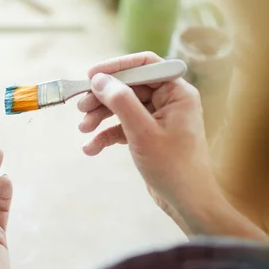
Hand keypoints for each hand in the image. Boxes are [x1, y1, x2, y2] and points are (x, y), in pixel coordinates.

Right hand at [77, 52, 266, 239]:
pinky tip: (91, 148)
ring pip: (122, 107)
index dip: (116, 67)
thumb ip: (121, 102)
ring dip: (101, 117)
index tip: (91, 76)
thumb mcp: (143, 132)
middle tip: (81, 108)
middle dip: (103, 98)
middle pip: (128, 87)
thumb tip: (99, 79)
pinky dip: (106, 135)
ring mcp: (157, 119)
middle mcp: (168, 101)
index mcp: (176, 92)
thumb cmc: (173, 166)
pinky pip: (123, 127)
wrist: (187, 202)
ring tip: (83, 130)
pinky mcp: (148, 135)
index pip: (144, 65)